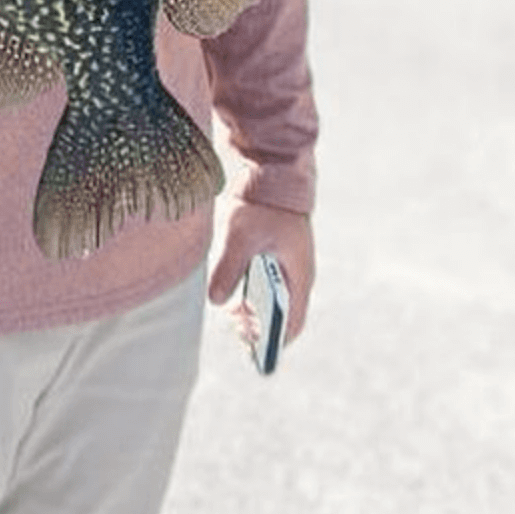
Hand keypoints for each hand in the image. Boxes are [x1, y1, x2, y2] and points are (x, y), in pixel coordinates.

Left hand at [209, 202, 313, 346]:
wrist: (272, 169)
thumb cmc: (262, 202)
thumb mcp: (242, 236)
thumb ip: (228, 268)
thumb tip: (216, 301)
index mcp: (298, 274)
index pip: (293, 324)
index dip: (273, 342)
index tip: (249, 344)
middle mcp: (297, 274)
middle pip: (283, 316)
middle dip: (258, 326)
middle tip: (233, 323)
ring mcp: (288, 264)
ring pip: (274, 301)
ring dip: (253, 310)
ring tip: (231, 310)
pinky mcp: (276, 254)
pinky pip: (267, 285)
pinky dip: (251, 294)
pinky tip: (232, 290)